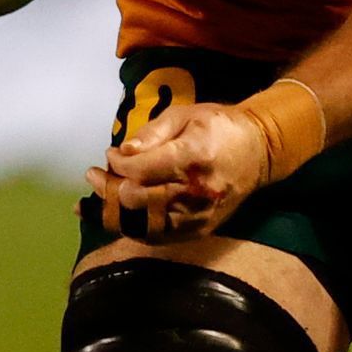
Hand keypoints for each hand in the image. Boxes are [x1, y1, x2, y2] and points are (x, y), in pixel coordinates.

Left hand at [86, 99, 273, 243]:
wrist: (258, 152)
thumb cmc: (217, 127)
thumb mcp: (185, 115)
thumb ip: (152, 133)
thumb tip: (122, 153)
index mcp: (194, 156)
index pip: (143, 170)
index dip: (119, 165)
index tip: (110, 154)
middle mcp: (198, 191)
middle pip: (139, 200)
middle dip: (109, 189)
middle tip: (93, 175)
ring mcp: (199, 215)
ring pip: (144, 224)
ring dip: (115, 213)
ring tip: (96, 199)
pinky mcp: (200, 229)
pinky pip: (158, 236)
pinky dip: (133, 228)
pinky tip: (117, 216)